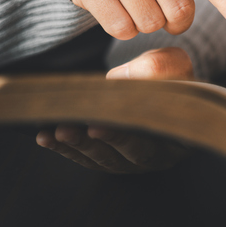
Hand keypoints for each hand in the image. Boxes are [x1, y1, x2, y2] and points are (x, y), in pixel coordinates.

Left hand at [36, 48, 192, 172]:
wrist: (164, 86)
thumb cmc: (171, 76)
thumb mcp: (174, 64)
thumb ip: (157, 67)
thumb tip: (117, 78)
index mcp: (180, 136)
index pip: (156, 139)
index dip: (127, 136)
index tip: (100, 127)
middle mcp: (158, 156)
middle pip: (128, 153)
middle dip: (98, 142)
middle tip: (74, 129)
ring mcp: (132, 162)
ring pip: (104, 159)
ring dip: (78, 146)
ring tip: (57, 130)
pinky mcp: (110, 160)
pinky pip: (87, 159)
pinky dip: (66, 149)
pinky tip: (45, 137)